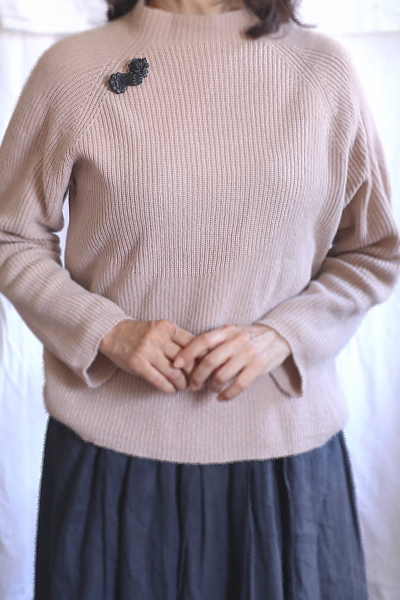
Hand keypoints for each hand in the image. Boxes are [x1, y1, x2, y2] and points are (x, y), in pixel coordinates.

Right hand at [99, 319, 198, 392]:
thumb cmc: (141, 333)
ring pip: (174, 372)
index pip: (193, 343)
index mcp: (167, 327)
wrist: (113, 333)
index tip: (206, 368)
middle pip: (185, 360)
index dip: (202, 358)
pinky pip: (158, 380)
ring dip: (182, 384)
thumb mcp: (160, 329)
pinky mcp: (137, 364)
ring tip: (185, 387)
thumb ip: (177, 339)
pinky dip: (168, 388)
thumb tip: (199, 357)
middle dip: (194, 375)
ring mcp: (147, 351)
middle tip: (198, 383)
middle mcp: (158, 338)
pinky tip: (171, 389)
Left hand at [173, 324, 291, 400]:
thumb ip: (215, 340)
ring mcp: (248, 354)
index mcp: (227, 331)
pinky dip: (227, 394)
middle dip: (196, 376)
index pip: (202, 341)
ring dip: (212, 386)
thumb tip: (191, 355)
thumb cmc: (249, 336)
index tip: (176, 365)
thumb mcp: (232, 331)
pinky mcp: (258, 367)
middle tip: (192, 385)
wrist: (279, 336)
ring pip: (222, 375)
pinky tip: (221, 397)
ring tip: (210, 389)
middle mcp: (236, 341)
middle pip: (209, 361)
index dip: (187, 353)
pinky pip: (239, 385)